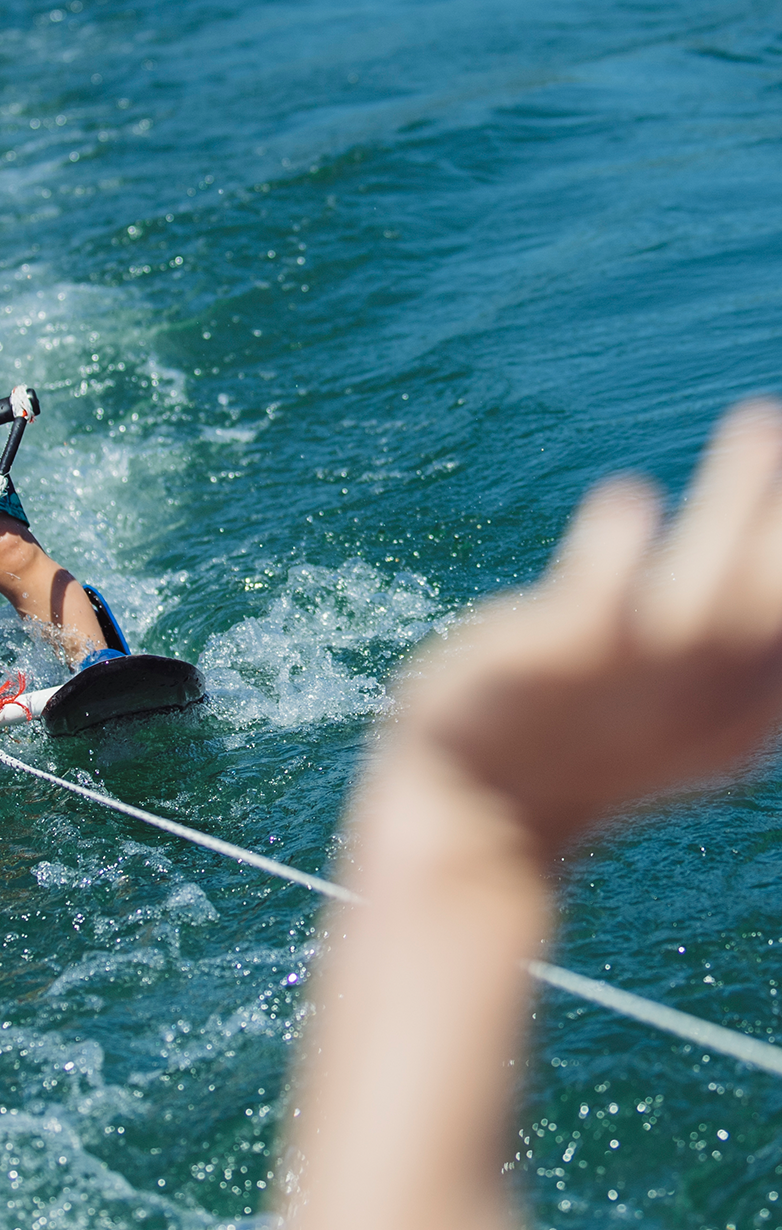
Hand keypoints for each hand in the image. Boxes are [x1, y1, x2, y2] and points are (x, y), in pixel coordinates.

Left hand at [374, 399, 781, 856]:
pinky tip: (630, 496)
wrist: (477, 808)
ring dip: (738, 499)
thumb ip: (743, 656)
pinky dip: (619, 542)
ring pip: (707, 588)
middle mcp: (703, 698)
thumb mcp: (689, 715)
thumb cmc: (588, 744)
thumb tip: (769, 558)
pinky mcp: (557, 658)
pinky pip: (598, 593)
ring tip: (757, 421)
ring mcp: (631, 680)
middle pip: (774, 597)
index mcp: (746, 715)